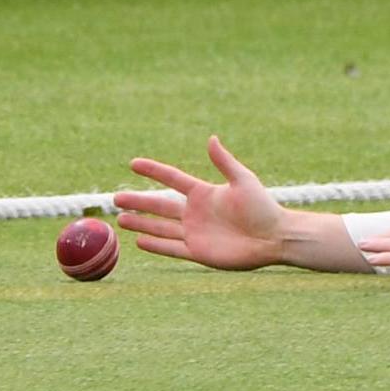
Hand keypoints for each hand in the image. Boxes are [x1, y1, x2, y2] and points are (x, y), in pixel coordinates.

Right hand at [113, 135, 284, 270]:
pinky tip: (138, 241)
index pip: (173, 179)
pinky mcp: (197, 251)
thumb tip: (211, 138)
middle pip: (160, 205)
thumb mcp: (243, 180)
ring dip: (141, 223)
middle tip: (115, 197)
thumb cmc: (262, 207)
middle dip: (139, 201)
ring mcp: (195, 232)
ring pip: (160, 227)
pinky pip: (171, 248)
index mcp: (205, 193)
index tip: (134, 163)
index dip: (154, 171)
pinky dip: (155, 244)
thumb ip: (224, 162)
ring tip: (120, 218)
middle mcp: (196, 212)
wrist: (274, 237)